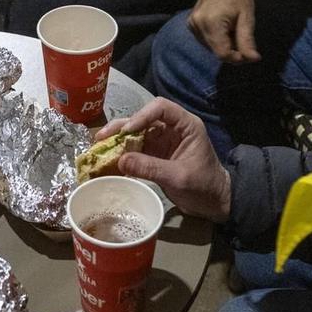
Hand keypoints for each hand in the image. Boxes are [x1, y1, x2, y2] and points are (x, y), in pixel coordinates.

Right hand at [95, 98, 231, 222]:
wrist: (213, 203)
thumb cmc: (204, 186)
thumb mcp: (179, 177)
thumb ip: (151, 168)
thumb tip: (120, 161)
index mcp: (186, 125)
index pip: (161, 108)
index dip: (141, 116)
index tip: (127, 131)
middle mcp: (172, 128)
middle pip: (143, 118)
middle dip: (122, 127)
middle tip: (101, 138)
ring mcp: (162, 141)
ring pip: (136, 133)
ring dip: (118, 139)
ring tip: (99, 146)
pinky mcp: (155, 154)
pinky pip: (135, 149)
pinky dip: (122, 153)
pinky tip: (108, 158)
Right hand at [188, 0, 258, 63]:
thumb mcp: (247, 18)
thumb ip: (247, 41)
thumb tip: (253, 59)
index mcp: (211, 22)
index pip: (222, 53)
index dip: (236, 57)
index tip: (248, 52)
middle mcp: (197, 24)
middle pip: (216, 51)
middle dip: (231, 50)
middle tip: (241, 37)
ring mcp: (192, 24)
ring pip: (210, 47)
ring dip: (223, 44)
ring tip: (232, 29)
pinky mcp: (191, 23)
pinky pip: (205, 39)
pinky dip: (216, 39)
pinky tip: (223, 28)